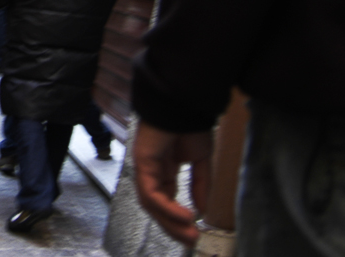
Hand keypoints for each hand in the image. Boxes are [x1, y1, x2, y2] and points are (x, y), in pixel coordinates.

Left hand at [133, 121, 212, 246]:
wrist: (184, 103)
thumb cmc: (190, 124)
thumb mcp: (201, 159)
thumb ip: (200, 185)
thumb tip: (203, 211)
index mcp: (163, 169)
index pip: (165, 200)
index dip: (177, 218)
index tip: (195, 232)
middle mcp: (150, 170)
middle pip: (155, 206)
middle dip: (173, 226)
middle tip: (192, 240)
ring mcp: (144, 166)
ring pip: (151, 204)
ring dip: (170, 222)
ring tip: (190, 233)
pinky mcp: (142, 163)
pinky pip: (151, 193)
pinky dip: (167, 207)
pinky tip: (186, 216)